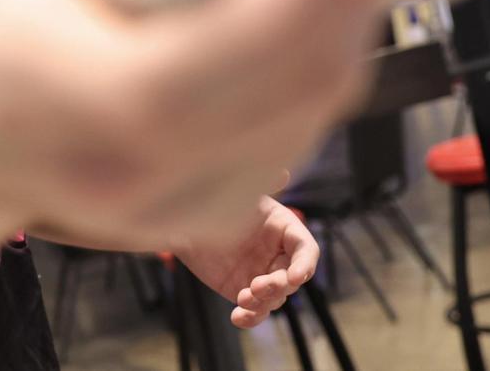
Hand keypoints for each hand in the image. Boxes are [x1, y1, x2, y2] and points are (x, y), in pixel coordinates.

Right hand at [0, 0, 394, 250]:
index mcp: (52, 94)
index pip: (174, 80)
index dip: (275, 14)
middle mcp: (117, 176)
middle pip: (276, 97)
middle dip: (337, 2)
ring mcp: (173, 212)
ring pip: (307, 117)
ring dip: (332, 32)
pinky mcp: (214, 218)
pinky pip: (302, 135)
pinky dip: (314, 71)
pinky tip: (285, 24)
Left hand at [172, 196, 317, 327]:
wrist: (183, 218)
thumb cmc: (213, 198)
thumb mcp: (237, 191)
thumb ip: (260, 183)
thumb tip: (282, 171)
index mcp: (282, 228)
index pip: (306, 250)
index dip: (305, 264)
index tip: (296, 276)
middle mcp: (277, 254)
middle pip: (292, 278)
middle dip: (278, 285)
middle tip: (255, 286)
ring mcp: (261, 274)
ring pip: (275, 298)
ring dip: (263, 302)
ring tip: (243, 298)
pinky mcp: (243, 290)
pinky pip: (255, 310)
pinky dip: (250, 318)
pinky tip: (237, 317)